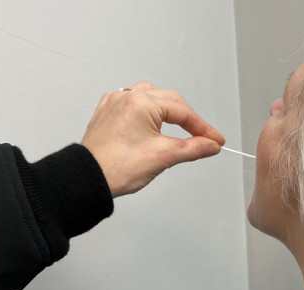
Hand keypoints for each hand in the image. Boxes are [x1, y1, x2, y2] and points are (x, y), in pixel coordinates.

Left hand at [81, 81, 224, 196]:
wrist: (87, 178)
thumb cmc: (117, 167)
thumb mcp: (164, 157)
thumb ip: (193, 148)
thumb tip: (210, 145)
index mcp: (141, 103)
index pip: (183, 111)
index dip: (203, 128)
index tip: (215, 140)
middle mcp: (127, 97)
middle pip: (169, 102)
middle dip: (188, 120)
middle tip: (203, 139)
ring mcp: (115, 104)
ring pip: (151, 99)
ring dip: (168, 112)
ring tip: (179, 129)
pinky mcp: (107, 114)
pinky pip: (134, 105)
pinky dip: (148, 114)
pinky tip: (152, 125)